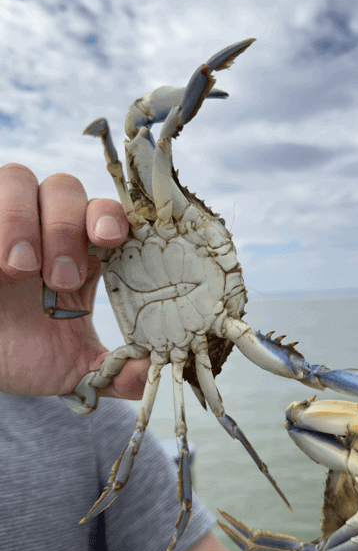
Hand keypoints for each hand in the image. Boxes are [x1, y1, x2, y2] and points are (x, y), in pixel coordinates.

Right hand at [0, 163, 148, 397]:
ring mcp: (3, 220)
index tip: (110, 239)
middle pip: (65, 187)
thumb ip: (113, 370)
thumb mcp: (73, 367)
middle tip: (60, 279)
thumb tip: (148, 373)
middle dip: (65, 227)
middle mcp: (44, 224)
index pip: (105, 210)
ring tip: (20, 269)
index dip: (110, 215)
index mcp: (82, 250)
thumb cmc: (25, 352)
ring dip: (22, 219)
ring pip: (17, 177)